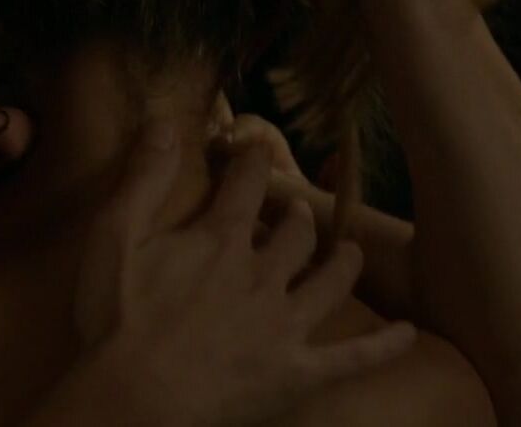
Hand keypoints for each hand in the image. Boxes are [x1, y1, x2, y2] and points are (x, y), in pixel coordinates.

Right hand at [73, 121, 415, 425]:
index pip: (245, 188)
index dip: (252, 164)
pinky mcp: (296, 373)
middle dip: (299, 217)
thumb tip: (164, 122)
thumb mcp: (112, 239)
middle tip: (297, 213)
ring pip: (332, 283)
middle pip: (297, 235)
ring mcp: (284, 325)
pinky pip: (353, 358)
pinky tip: (408, 335)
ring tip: (349, 251)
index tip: (256, 149)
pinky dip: (384, 346)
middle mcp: (262, 276)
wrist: (133, 399)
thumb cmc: (114, 321)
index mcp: (219, 241)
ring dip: (343, 262)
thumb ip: (142, 180)